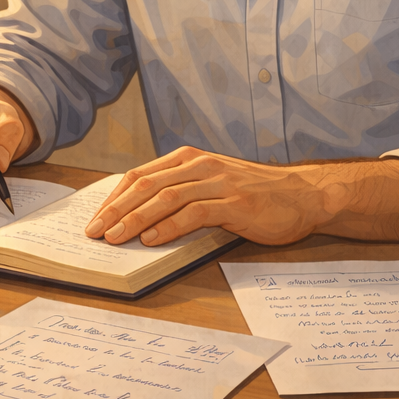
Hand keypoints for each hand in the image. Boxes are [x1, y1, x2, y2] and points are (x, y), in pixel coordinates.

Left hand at [83, 147, 398, 247]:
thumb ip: (181, 193)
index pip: (140, 175)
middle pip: (145, 185)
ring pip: (165, 198)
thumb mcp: (212, 185)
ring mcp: (218, 182)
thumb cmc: (256, 195)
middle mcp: (200, 165)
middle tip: (94, 232)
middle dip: (115, 209)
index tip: (95, 218)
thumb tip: (139, 218)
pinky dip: (168, 227)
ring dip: (135, 219)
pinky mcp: (235, 201)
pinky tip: (151, 240)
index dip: (113, 197)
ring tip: (115, 238)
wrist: (304, 195)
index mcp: (190, 159)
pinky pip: (194, 212)